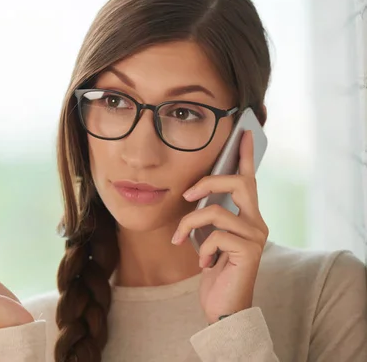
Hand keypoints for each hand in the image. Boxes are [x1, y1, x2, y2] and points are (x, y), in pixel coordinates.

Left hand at [171, 131, 268, 323]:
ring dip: (189, 225)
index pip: (248, 179)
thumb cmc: (213, 270)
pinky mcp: (249, 251)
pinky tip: (204, 263)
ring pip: (216, 211)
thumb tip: (192, 194)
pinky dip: (201, 247)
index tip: (243, 132)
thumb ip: (208, 216)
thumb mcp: (206, 236)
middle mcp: (257, 222)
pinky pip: (215, 236)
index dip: (245, 155)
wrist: (221, 306)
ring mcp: (255, 236)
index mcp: (247, 216)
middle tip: (187, 194)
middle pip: (240, 183)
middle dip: (209, 182)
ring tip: (181, 241)